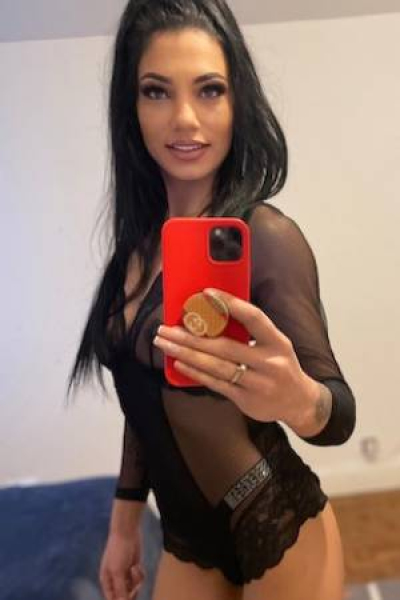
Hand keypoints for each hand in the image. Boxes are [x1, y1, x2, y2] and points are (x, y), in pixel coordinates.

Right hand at [99, 529, 144, 599]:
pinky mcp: (134, 569)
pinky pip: (139, 580)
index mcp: (107, 581)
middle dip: (131, 592)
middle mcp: (115, 580)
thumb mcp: (118, 571)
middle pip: (124, 597)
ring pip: (133, 589)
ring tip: (134, 569)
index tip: (129, 596)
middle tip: (135, 587)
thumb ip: (120, 589)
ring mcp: (125, 575)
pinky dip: (139, 574)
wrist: (127, 533)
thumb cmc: (118, 551)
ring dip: (136, 581)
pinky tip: (137, 565)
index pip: (112, 599)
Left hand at [153, 288, 319, 428]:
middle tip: (166, 328)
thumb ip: (249, 332)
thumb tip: (211, 315)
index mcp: (277, 341)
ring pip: (216, 366)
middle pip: (224, 346)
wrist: (299, 401)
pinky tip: (180, 363)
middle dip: (191, 336)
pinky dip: (196, 372)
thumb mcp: (274, 344)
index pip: (253, 317)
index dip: (230, 303)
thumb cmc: (279, 365)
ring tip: (166, 343)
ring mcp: (258, 383)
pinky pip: (216, 384)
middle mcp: (269, 362)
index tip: (205, 293)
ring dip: (187, 354)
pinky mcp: (247, 400)